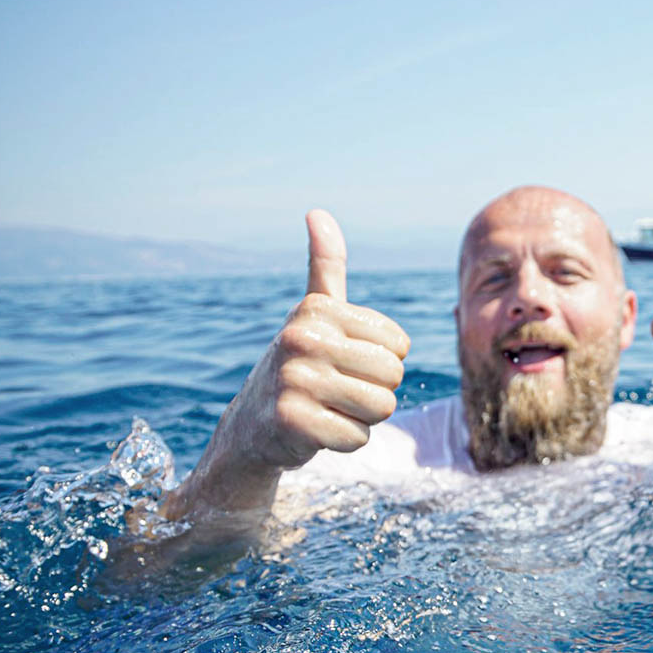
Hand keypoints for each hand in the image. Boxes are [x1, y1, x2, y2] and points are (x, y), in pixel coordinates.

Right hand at [222, 210, 409, 469]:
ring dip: (362, 417)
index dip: (382, 362)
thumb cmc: (299, 364)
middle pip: (392, 376)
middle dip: (375, 391)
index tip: (345, 362)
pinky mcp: (293, 423)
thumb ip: (325, 266)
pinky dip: (346, 440)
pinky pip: (359, 437)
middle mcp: (302, 339)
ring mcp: (294, 380)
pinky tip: (317, 430)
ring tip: (329, 408)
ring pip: (380, 408)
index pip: (398, 344)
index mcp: (316, 310)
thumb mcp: (313, 314)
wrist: (253, 426)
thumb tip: (317, 212)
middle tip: (338, 391)